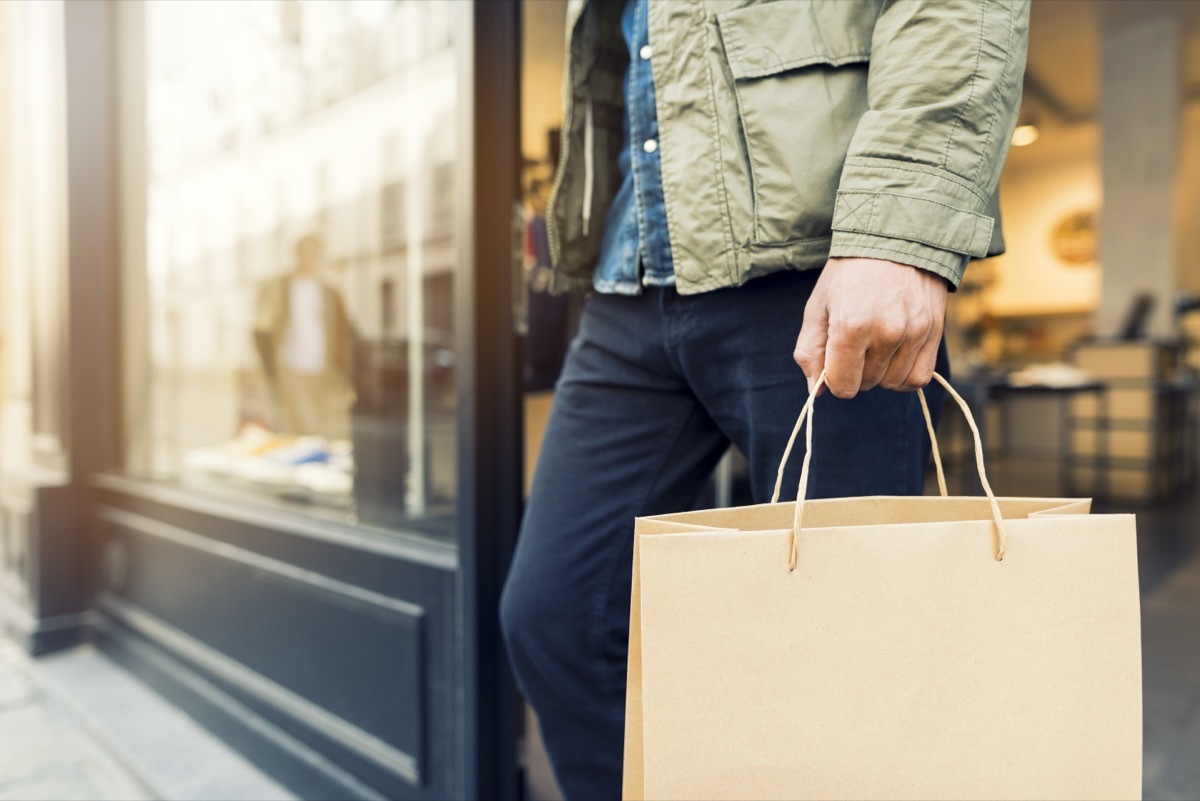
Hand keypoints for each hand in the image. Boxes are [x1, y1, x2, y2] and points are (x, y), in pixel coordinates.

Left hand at [793, 257, 947, 398]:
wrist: (895, 239)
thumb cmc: (849, 274)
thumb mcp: (818, 307)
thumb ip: (811, 352)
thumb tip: (817, 391)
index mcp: (851, 326)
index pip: (843, 385)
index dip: (834, 378)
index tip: (834, 360)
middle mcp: (886, 333)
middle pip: (867, 384)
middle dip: (856, 371)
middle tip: (855, 341)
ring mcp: (914, 333)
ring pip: (892, 383)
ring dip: (880, 373)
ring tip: (876, 344)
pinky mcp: (935, 332)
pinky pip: (919, 378)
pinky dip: (904, 375)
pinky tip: (895, 356)